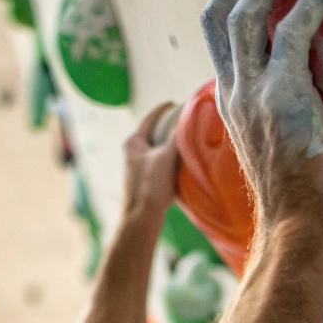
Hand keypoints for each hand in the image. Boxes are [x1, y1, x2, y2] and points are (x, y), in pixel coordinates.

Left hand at [121, 102, 180, 221]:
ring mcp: (138, 166)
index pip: (151, 117)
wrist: (142, 218)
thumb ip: (177, 136)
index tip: (179, 103)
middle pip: (155, 131)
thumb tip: (189, 117)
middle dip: (171, 126)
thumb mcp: (166, 156)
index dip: (166, 108)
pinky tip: (183, 161)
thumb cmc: (151, 186)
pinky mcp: (145, 179)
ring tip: (188, 139)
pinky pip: (160, 161)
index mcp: (133, 142)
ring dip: (172, 143)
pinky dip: (171, 158)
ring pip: (158, 148)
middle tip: (187, 121)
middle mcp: (133, 152)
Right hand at [201, 0, 322, 245]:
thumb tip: (312, 73)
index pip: (216, 29)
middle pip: (221, 9)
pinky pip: (294, 30)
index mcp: (229, 100)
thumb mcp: (278, 137)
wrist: (296, 224)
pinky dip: (315, 1)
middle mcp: (232, 92)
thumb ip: (280, 101)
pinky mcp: (282, 96)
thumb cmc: (298, 191)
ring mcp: (252, 94)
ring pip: (247, 10)